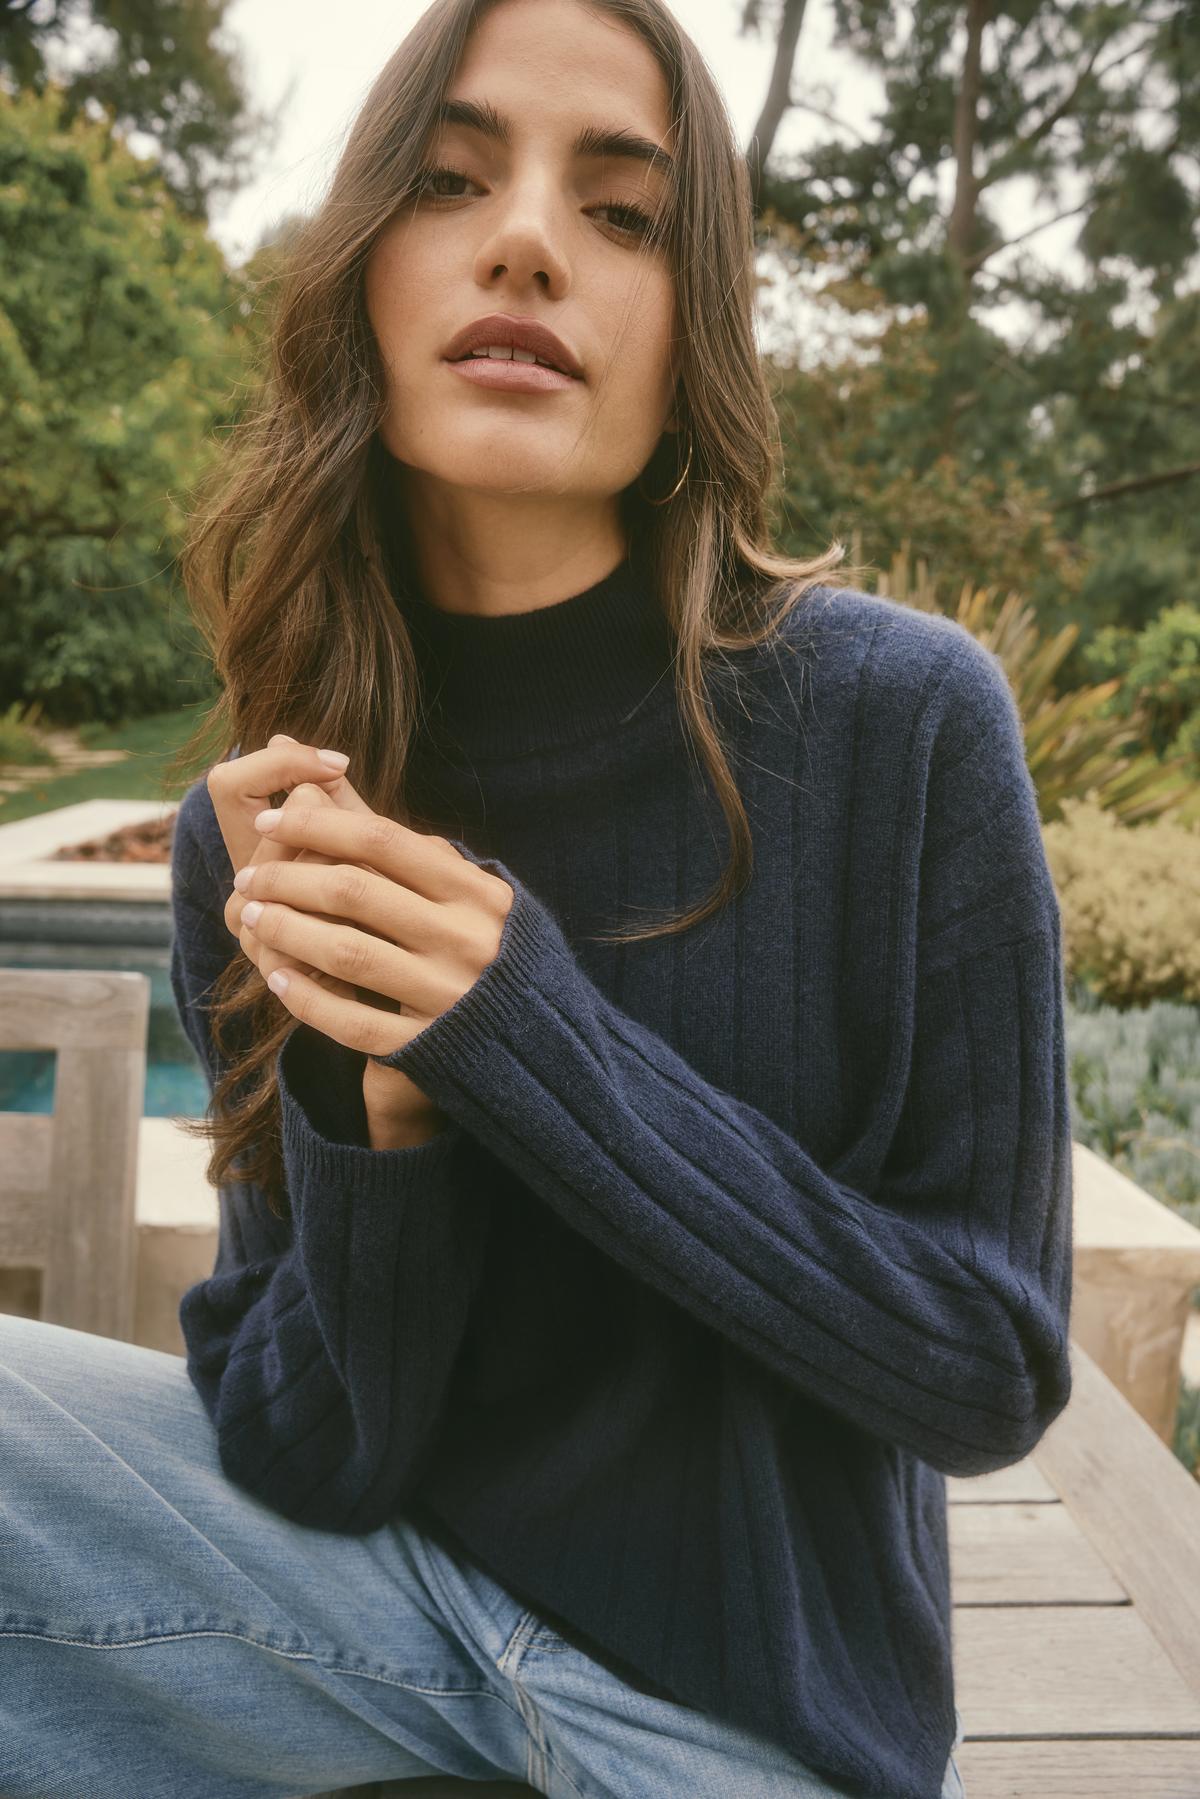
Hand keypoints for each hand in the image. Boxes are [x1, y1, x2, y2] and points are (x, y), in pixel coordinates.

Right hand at [211, 733, 371, 993]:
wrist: (399, 985)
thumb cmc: (383, 904)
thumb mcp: (361, 844)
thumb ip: (330, 799)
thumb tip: (280, 736)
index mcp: (255, 854)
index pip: (230, 786)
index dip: (277, 766)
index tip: (340, 764)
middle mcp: (241, 892)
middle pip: (275, 830)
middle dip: (332, 833)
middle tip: (377, 854)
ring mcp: (253, 933)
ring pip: (295, 872)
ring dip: (347, 878)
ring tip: (389, 898)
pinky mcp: (279, 972)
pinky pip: (310, 923)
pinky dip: (355, 922)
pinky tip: (388, 932)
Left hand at [233, 795, 514, 1117]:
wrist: (539, 1041)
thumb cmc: (487, 946)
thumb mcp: (459, 889)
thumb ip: (391, 839)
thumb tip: (317, 775)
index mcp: (477, 893)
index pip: (382, 841)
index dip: (316, 825)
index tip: (267, 820)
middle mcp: (466, 939)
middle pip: (355, 892)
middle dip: (287, 878)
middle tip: (248, 877)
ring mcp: (448, 995)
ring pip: (347, 953)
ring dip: (286, 931)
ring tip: (251, 918)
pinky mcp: (428, 1047)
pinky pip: (353, 1022)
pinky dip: (309, 998)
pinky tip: (279, 978)